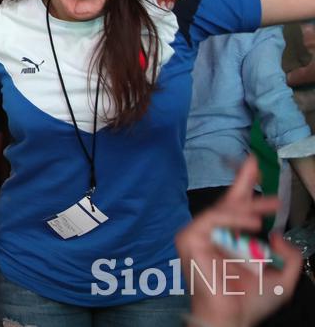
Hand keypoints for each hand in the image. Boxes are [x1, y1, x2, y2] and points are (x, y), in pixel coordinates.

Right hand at [176, 156, 302, 326]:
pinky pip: (210, 220)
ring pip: (221, 210)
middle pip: (227, 203)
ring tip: (267, 210)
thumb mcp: (283, 278)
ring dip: (246, 208)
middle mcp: (210, 234)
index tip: (254, 166)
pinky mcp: (188, 239)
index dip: (244, 186)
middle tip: (260, 174)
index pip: (235, 207)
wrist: (231, 319)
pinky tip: (251, 224)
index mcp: (228, 239)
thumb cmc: (249, 303)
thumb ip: (288, 255)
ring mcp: (197, 236)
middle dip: (245, 186)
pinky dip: (231, 219)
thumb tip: (277, 234)